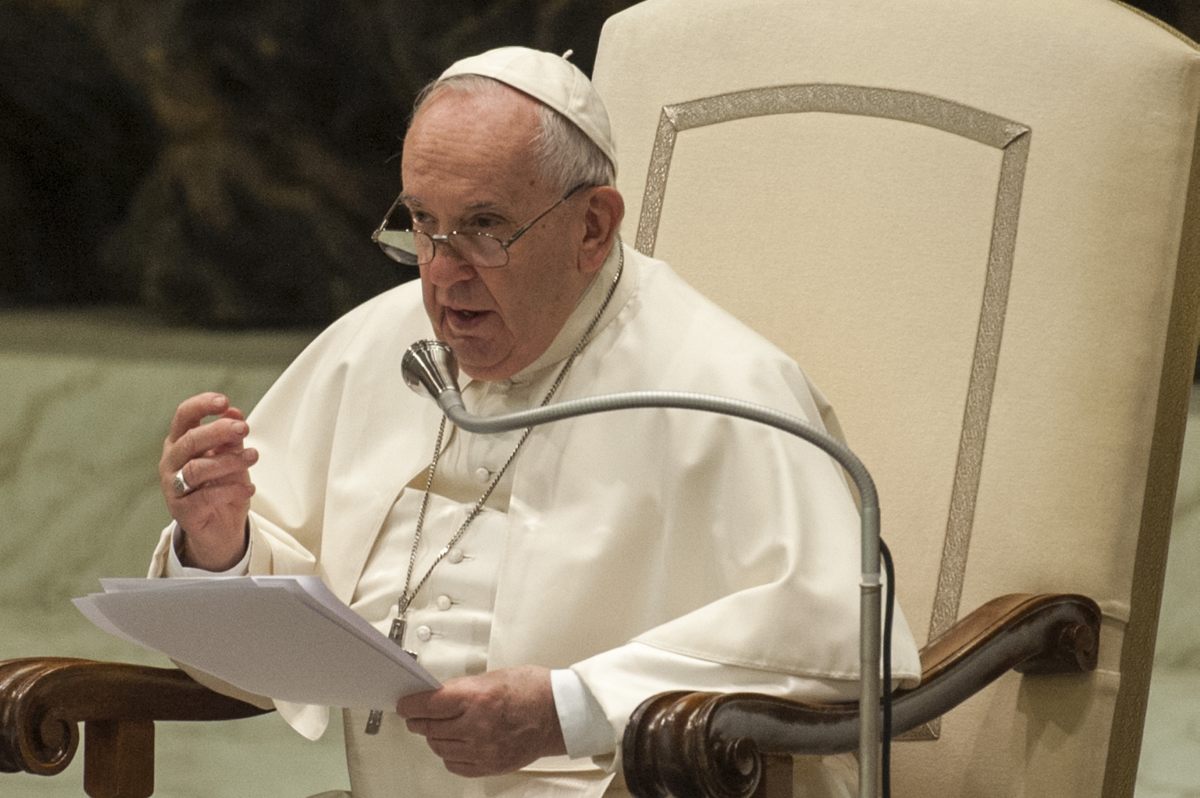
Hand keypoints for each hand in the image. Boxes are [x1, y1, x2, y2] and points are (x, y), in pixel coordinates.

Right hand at [159, 392, 256, 569]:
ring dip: (229, 461)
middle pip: (190, 441)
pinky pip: (206, 497)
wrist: (219, 529)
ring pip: (197, 469)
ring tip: (253, 457)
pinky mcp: (183, 511)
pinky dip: (232, 490)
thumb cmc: (222, 486)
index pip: (184, 416)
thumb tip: (235, 412)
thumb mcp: (230, 457)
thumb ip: (231, 438)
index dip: (201, 405)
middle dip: (218, 431)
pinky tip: (249, 488)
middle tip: (244, 428)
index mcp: (181, 442)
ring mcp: (173, 487)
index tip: (224, 401)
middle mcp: (171, 462)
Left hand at [397, 666, 565, 776]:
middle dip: (418, 721)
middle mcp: (478, 726)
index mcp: (478, 697)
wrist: (560, 714)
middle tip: (415, 716)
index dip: (411, 705)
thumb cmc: (533, 690)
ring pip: (440, 748)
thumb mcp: (494, 676)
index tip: (404, 705)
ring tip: (436, 729)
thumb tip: (438, 696)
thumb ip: (463, 688)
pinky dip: (449, 755)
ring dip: (433, 737)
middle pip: (431, 728)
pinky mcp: (491, 766)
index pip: (429, 704)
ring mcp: (484, 749)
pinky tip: (453, 745)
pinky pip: (456, 765)